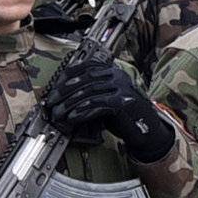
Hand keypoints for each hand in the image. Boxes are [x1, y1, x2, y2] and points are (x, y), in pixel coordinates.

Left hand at [45, 50, 174, 161]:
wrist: (147, 130)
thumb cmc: (124, 115)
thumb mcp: (105, 99)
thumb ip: (89, 93)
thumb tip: (62, 96)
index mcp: (111, 70)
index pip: (84, 67)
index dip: (65, 77)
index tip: (53, 90)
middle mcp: (117, 76)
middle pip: (84, 79)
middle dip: (63, 92)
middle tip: (51, 104)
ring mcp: (121, 88)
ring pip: (88, 92)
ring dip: (69, 105)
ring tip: (59, 114)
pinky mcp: (123, 102)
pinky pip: (97, 105)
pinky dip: (82, 112)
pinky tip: (72, 118)